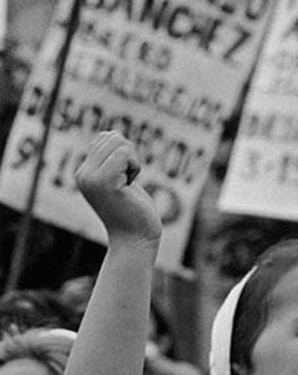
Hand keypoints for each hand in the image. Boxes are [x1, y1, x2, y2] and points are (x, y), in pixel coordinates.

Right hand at [74, 131, 160, 245]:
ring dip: (133, 161)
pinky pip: (124, 153)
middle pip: (111, 136)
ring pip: (118, 142)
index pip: (104, 138)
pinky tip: (130, 186)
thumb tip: (114, 134)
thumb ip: (115, 160)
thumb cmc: (136, 214)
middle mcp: (83, 174)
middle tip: (129, 180)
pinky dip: (135, 166)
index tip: (126, 177)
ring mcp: (91, 178)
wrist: (136, 240)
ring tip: (128, 184)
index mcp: (85, 174)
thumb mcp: (122, 181)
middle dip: (130, 154)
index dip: (124, 152)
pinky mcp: (104, 182)